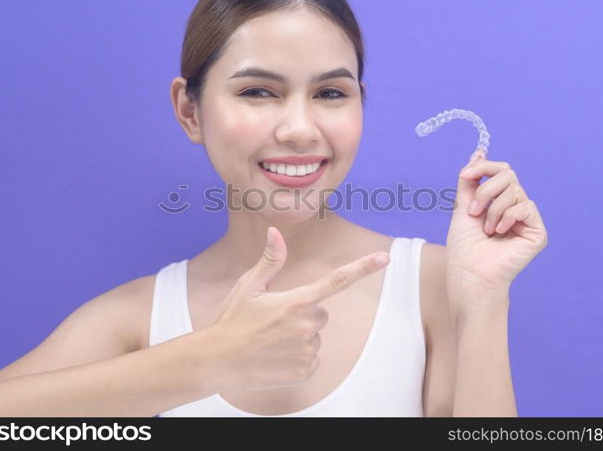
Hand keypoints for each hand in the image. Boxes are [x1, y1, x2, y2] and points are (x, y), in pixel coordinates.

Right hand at [205, 226, 389, 391]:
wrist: (216, 361)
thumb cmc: (231, 320)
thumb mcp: (248, 286)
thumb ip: (269, 260)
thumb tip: (275, 231)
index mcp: (296, 301)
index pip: (337, 280)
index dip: (363, 268)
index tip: (385, 258)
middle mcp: (307, 326)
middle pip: (320, 312)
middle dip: (302, 313)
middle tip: (274, 320)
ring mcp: (308, 350)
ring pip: (314, 336)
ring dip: (298, 336)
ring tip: (270, 340)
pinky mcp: (306, 371)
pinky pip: (312, 358)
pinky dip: (297, 357)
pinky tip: (275, 357)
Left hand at [446, 150, 547, 309]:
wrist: (470, 273)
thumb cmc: (464, 245)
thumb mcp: (463, 204)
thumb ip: (471, 178)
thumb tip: (479, 152)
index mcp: (499, 201)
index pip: (500, 170)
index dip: (484, 167)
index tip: (465, 174)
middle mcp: (515, 207)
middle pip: (509, 174)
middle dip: (486, 189)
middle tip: (473, 211)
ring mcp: (527, 219)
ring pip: (515, 190)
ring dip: (493, 208)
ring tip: (486, 229)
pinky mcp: (537, 232)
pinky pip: (526, 206)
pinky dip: (508, 216)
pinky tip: (499, 232)